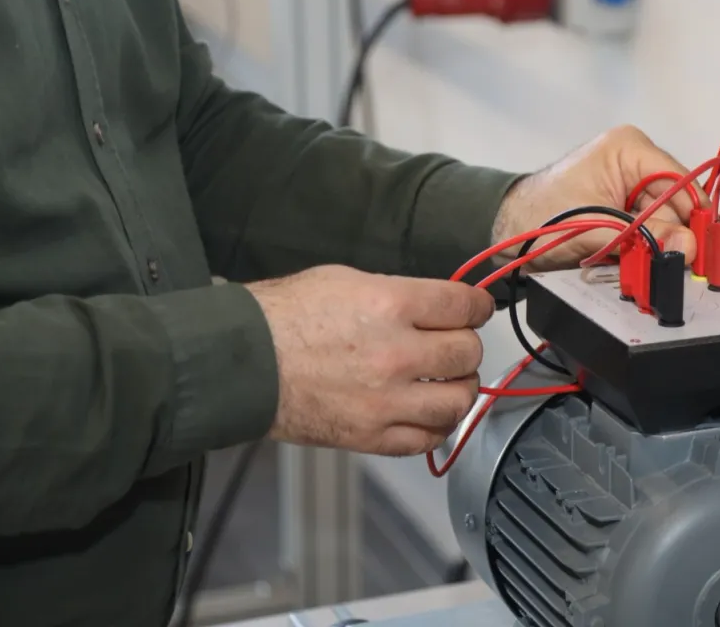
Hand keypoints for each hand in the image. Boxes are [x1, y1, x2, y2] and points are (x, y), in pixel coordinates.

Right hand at [247, 265, 493, 456]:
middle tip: (452, 345)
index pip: (464, 306)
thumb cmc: (284, 316)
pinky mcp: (371, 435)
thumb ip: (400, 294)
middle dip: (464, 346)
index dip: (478, 306)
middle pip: (468, 353)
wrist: (241, 364)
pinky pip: (427, 439)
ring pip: (458, 400)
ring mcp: (386, 400)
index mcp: (390, 305)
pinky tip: (427, 412)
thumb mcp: (346, 279)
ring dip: (458, 389)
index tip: (477, 310)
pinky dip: (435, 426)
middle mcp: (396, 354)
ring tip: (445, 381)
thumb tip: (437, 307)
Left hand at [491, 125, 703, 270]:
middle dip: (673, 238)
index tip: (699, 252)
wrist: (506, 229)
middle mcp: (638, 162)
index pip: (682, 182)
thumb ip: (645, 238)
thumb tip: (689, 247)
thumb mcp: (596, 227)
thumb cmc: (539, 215)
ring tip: (639, 265)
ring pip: (667, 224)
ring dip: (657, 249)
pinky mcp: (628, 209)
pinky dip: (647, 251)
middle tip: (666, 267)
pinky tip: (635, 262)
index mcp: (631, 148)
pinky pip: (652, 232)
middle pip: (678, 206)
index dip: (693, 218)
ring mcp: (634, 186)